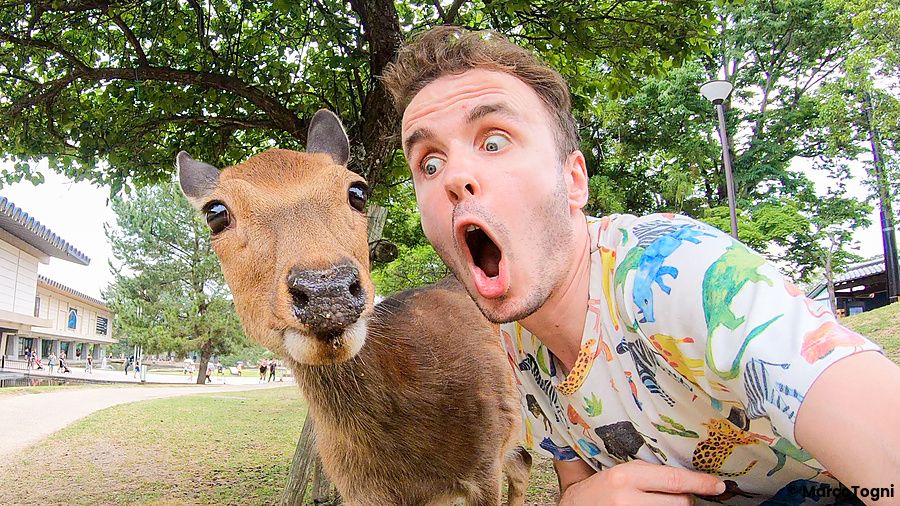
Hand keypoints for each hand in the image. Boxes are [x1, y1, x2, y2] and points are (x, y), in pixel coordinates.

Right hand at [559, 460, 725, 505]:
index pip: (674, 479)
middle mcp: (628, 497)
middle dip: (682, 499)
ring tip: (654, 503)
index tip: (718, 485)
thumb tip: (683, 478)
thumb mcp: (616, 474)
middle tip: (670, 496)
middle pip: (680, 501)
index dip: (700, 482)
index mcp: (626, 475)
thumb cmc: (595, 492)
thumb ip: (645, 473)